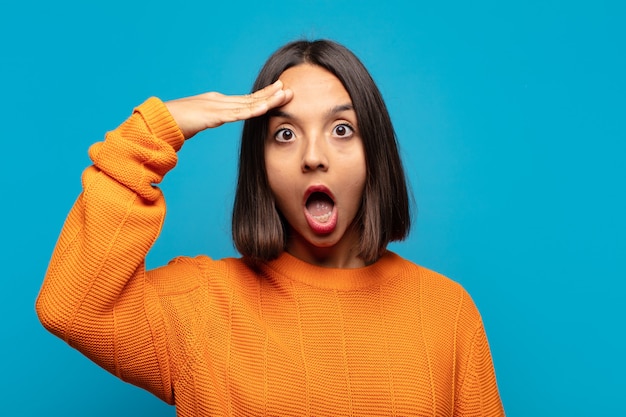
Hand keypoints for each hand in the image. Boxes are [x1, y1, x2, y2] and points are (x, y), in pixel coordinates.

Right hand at [165, 80, 292, 138]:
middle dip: (271, 94)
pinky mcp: (214, 115)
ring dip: (268, 100)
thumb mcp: (200, 120)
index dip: (263, 96)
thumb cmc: (178, 123)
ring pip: (248, 104)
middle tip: (288, 89)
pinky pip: (237, 114)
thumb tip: (216, 120)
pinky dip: (252, 111)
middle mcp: (221, 101)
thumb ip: (211, 119)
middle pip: (251, 98)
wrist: (162, 121)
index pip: (246, 99)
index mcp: (219, 103)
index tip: (279, 92)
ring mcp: (218, 107)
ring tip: (284, 94)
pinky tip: (264, 108)